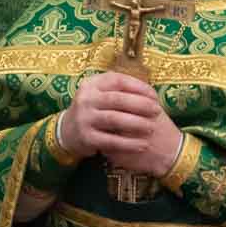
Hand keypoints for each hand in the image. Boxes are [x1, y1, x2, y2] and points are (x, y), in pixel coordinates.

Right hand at [58, 72, 183, 175]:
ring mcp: (84, 118)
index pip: (118, 81)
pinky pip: (111, 141)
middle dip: (141, 105)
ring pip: (114, 119)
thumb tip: (151, 94)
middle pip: (118, 99)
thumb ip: (121, 90)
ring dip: (137, 123)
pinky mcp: (86, 137)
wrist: (68, 130)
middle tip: (157, 111)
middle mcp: (85, 98)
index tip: (155, 96)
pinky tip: (142, 145)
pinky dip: (129, 143)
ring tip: (152, 128)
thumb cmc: (95, 109)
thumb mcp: (101, 93)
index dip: (139, 87)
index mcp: (92, 84)